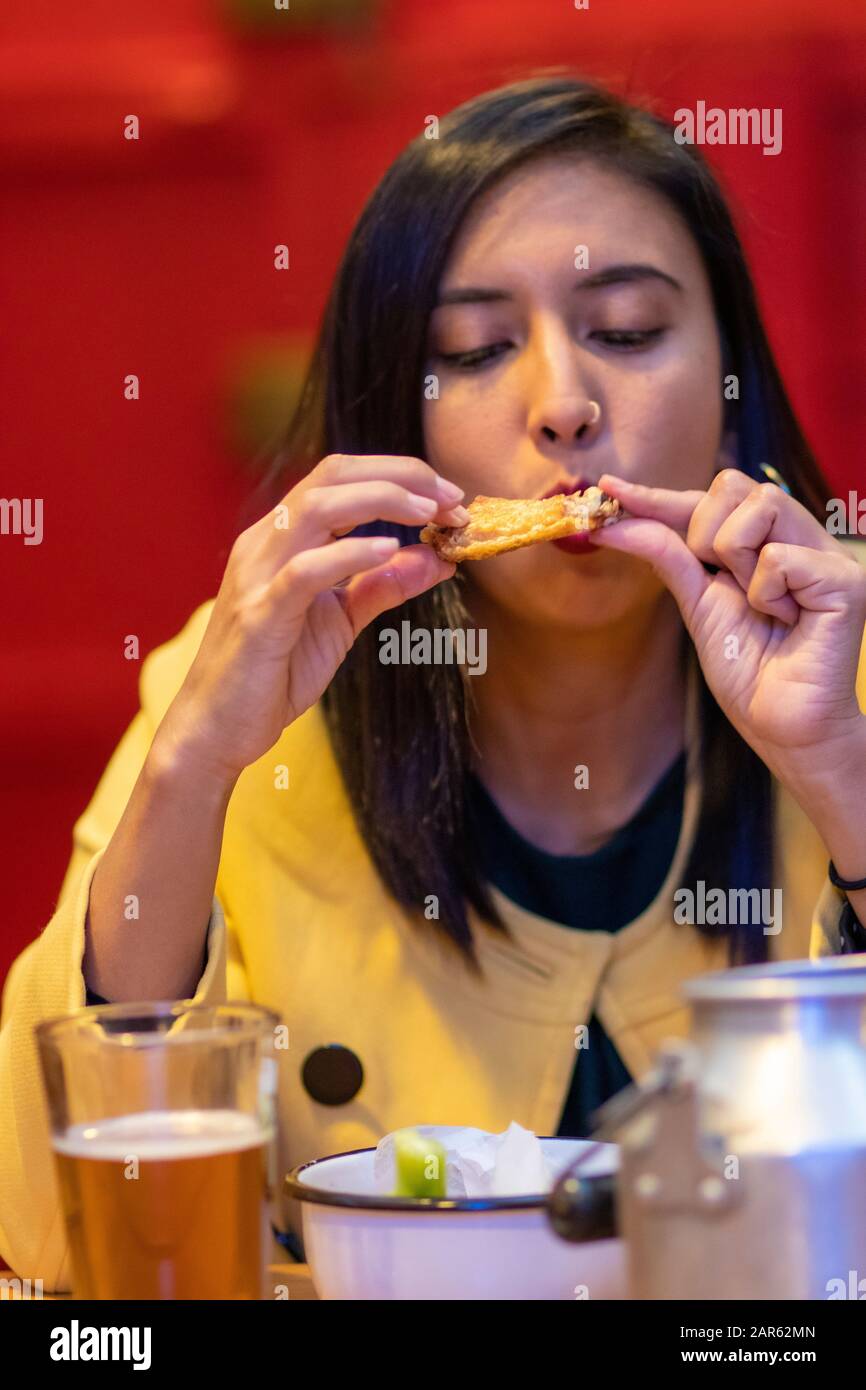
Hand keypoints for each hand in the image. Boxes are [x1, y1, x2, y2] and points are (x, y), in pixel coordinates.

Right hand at [153, 454, 464, 784]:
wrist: (217, 729)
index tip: (449, 498)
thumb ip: (382, 586)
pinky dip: (349, 554)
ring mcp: (258, 575)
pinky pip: (304, 571)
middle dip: (400, 476)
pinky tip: (388, 550)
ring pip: (317, 507)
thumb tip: (437, 558)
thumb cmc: (273, 673)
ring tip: (428, 513)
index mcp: (282, 537)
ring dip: (381, 500)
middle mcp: (265, 542)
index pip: (341, 477)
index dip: (400, 475)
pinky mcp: (260, 615)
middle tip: (452, 499)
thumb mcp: (341, 622)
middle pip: (332, 475)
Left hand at [590, 468, 865, 789]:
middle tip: (724, 586)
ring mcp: (826, 553)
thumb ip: (667, 556)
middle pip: (733, 485)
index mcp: (767, 540)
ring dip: (738, 561)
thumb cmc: (749, 672)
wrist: (782, 726)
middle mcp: (800, 537)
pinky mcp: (844, 578)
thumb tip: (614, 520)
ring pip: (760, 505)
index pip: (709, 498)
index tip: (608, 488)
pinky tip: (787, 620)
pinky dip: (767, 593)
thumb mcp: (697, 605)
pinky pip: (779, 557)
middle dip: (706, 536)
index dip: (658, 495)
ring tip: (762, 607)